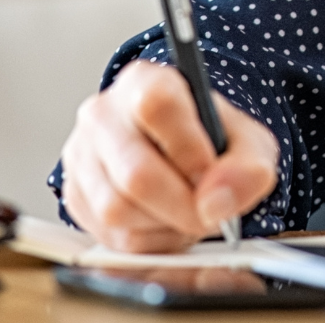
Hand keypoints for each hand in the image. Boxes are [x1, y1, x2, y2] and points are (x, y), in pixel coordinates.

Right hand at [60, 60, 279, 252]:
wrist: (183, 153)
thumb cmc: (210, 140)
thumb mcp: (248, 143)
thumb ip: (248, 167)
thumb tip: (217, 201)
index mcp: (145, 82)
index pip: (155, 106)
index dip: (188, 148)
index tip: (210, 173)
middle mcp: (104, 114)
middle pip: (134, 172)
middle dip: (182, 205)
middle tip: (208, 212)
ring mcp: (82, 155)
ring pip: (117, 209)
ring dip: (164, 225)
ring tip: (187, 212)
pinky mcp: (76, 195)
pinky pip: (110, 235)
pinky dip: (148, 241)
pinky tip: (166, 223)